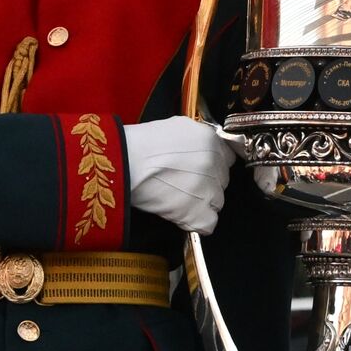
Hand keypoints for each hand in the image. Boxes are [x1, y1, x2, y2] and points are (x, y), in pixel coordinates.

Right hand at [123, 117, 237, 234]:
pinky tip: (182, 215)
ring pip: (217, 201)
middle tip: (183, 184)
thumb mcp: (176, 127)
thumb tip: (202, 146)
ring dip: (201, 203)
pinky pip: (209, 223)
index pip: (227, 158)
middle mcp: (214, 163)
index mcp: (211, 140)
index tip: (200, 170)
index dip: (213, 166)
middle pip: (222, 181)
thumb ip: (197, 137)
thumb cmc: (141, 144)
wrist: (124, 162)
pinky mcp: (197, 212)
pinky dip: (196, 222)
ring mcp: (208, 188)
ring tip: (178, 198)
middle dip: (207, 184)